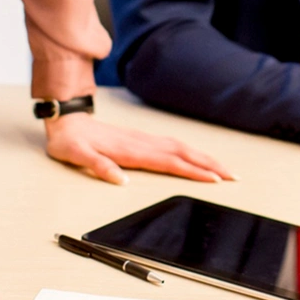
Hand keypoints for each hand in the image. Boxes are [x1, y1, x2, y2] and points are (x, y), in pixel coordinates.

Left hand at [44, 112, 234, 184]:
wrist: (67, 120)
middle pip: (183, 153)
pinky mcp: (142, 139)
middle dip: (209, 164)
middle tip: (232, 176)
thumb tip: (120, 180)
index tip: (212, 180)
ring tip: (223, 169)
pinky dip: (191, 152)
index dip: (192, 171)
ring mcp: (144, 139)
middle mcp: (142, 142)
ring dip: (204, 158)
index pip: (168, 162)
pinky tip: (198, 158)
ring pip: (181, 147)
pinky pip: (173, 145)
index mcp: (130, 150)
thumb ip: (98, 166)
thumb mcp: (76, 155)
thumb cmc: (71, 140)